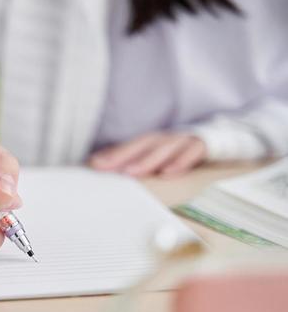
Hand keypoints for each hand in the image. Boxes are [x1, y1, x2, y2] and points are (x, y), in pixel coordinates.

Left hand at [89, 132, 206, 176]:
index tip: (94, 164)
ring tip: (132, 172)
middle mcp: (165, 139)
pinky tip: (169, 172)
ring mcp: (183, 141)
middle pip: (142, 145)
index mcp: (153, 141)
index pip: (129, 146)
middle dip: (123, 155)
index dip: (112, 154)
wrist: (217, 141)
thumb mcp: (157, 156)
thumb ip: (134, 160)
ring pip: (164, 149)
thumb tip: (102, 164)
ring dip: (147, 160)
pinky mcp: (202, 145)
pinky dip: (180, 161)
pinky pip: (191, 152)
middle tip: (106, 168)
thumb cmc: (180, 152)